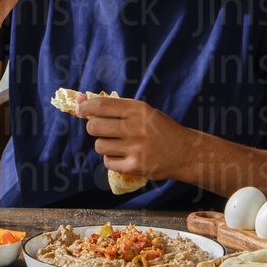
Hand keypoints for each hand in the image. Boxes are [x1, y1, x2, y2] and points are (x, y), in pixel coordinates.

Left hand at [76, 94, 191, 181]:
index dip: (85, 107)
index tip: (80, 110)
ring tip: (117, 144)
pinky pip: (108, 162)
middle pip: (94, 127)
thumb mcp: (143, 111)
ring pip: (99, 146)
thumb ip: (115, 107)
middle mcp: (136, 127)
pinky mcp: (135, 166)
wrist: (186, 152)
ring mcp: (135, 148)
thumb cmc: (160, 129)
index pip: (101, 105)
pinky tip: (123, 156)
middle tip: (102, 130)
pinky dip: (112, 160)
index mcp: (137, 109)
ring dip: (104, 145)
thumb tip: (80, 99)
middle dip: (93, 128)